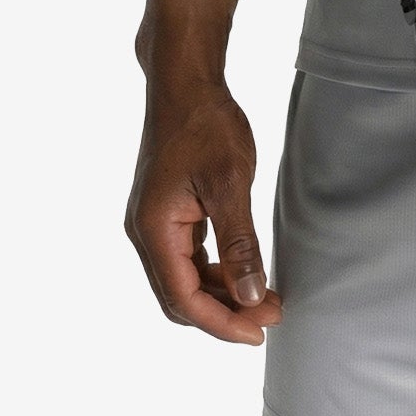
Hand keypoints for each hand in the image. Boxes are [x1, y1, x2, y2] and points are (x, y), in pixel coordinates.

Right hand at [125, 79, 282, 344]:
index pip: (183, 298)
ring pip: (184, 277)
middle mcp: (146, 232)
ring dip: (222, 292)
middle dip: (224, 312)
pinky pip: (188, 256)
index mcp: (154, 230)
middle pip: (180, 295)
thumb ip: (239, 243)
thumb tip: (249, 296)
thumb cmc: (206, 126)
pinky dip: (215, 270)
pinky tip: (244, 271)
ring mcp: (154, 222)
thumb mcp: (229, 183)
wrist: (185, 83)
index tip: (258, 332)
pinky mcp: (167, 212)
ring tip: (264, 298)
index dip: (221, 322)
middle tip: (270, 316)